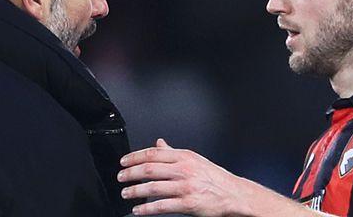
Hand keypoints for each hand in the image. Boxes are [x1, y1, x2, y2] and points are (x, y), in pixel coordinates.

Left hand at [117, 139, 251, 215]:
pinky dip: (147, 208)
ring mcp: (185, 186)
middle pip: (149, 169)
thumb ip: (173, 153)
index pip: (153, 153)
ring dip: (135, 191)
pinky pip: (162, 206)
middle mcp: (184, 169)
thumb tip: (158, 143)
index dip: (134, 157)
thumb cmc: (213, 177)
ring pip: (153, 187)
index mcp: (184, 156)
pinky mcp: (188, 203)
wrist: (233, 194)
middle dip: (130, 173)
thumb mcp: (194, 159)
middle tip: (120, 178)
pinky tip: (138, 209)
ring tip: (125, 193)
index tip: (123, 162)